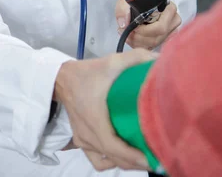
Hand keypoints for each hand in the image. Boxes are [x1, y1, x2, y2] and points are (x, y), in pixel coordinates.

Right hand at [55, 49, 156, 171]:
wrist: (62, 77)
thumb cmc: (88, 72)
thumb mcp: (112, 61)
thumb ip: (136, 58)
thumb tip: (159, 61)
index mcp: (95, 120)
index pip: (115, 149)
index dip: (134, 157)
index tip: (153, 159)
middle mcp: (88, 135)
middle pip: (115, 159)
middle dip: (137, 162)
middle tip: (157, 156)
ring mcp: (83, 140)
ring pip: (106, 162)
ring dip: (125, 163)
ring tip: (142, 156)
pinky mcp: (80, 140)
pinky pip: (97, 160)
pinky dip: (111, 160)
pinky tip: (123, 154)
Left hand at [115, 0, 181, 49]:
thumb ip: (123, 7)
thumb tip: (124, 23)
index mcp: (168, 8)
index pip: (161, 26)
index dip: (145, 30)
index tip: (133, 28)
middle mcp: (173, 20)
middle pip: (158, 37)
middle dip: (139, 38)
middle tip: (127, 32)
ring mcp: (170, 30)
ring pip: (155, 44)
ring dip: (138, 42)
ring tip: (127, 34)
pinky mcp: (164, 38)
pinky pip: (153, 46)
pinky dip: (140, 45)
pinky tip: (132, 39)